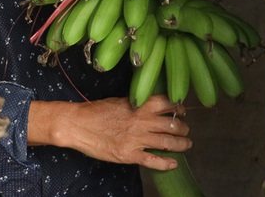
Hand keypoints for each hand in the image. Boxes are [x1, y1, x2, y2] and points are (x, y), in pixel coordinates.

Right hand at [52, 96, 190, 170]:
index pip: (167, 104)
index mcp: (140, 106)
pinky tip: (173, 163)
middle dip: (183, 128)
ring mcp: (136, 139)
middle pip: (172, 124)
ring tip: (186, 145)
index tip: (183, 111)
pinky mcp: (129, 154)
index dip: (179, 107)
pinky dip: (166, 163)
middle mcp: (141, 121)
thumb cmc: (96, 111)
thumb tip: (152, 106)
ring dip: (181, 144)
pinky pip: (153, 160)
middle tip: (186, 130)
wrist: (78, 124)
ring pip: (167, 142)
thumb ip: (138, 104)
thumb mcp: (120, 101)